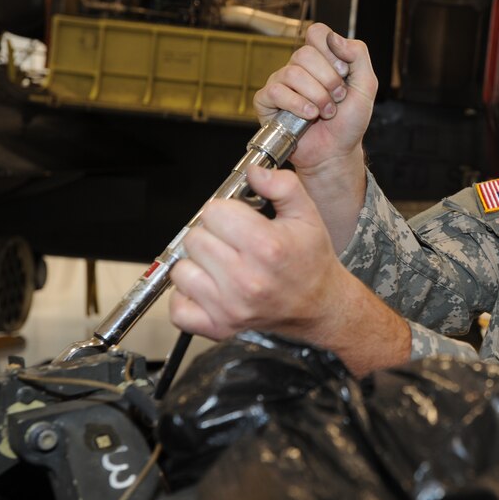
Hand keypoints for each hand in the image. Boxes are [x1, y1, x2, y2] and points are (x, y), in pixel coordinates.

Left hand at [169, 166, 410, 374]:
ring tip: (221, 264)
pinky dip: (187, 297)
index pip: (213, 212)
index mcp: (266, 247)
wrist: (321, 306)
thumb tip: (254, 172)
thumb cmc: (312, 263)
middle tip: (232, 241)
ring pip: (181, 270)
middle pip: (194, 238)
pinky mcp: (220, 327)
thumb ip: (282, 185)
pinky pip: (177, 308)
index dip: (225, 210)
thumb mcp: (307, 215)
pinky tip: (209, 287)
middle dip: (211, 234)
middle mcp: (246, 279)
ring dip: (197, 264)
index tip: (238, 219)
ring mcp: (230, 307)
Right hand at [253, 22, 376, 175]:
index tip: (343, 72)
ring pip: (293, 73)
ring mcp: (280, 83)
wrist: (337, 151)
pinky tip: (309, 115)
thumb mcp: (366, 86)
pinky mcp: (267, 101)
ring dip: (316, 96)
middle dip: (328, 80)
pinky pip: (276, 91)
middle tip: (337, 99)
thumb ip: (358, 55)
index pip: (316, 33)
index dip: (330, 51)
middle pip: (305, 53)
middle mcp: (298, 68)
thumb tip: (334, 38)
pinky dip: (297, 104)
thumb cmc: (349, 122)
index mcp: (320, 59)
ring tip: (326, 112)